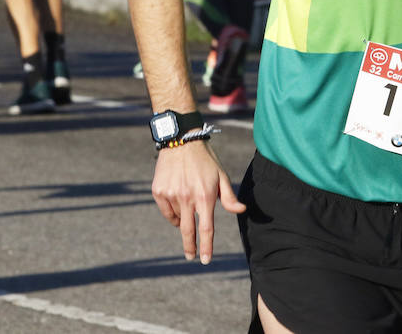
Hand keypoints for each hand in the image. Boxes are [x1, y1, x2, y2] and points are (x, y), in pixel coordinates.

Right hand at [151, 141, 245, 263]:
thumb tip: (241, 210)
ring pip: (177, 218)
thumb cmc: (205, 160)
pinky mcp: (159, 191)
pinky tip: (177, 202)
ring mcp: (171, 195)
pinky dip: (172, 212)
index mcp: (205, 196)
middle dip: (190, 247)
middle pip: (188, 231)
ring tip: (187, 200)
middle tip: (191, 256)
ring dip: (183, 218)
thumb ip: (229, 197)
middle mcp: (187, 198)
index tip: (205, 260)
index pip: (206, 228)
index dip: (206, 246)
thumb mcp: (221, 176)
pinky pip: (166, 210)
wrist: (181, 141)